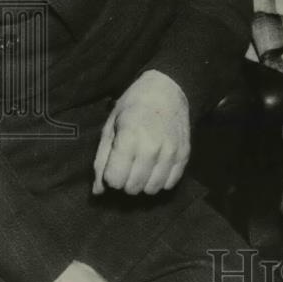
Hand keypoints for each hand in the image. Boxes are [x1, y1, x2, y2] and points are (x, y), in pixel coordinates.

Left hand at [93, 70, 189, 194]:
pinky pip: (170, 183)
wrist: (166, 90)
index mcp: (129, 138)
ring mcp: (171, 151)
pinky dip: (160, 180)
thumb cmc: (133, 106)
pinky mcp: (184, 154)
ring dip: (143, 183)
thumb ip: (102, 160)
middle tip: (127, 165)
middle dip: (125, 181)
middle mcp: (152, 147)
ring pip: (152, 189)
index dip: (111, 176)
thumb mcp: (110, 127)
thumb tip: (98, 191)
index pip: (115, 180)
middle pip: (132, 187)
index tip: (114, 164)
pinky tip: (155, 167)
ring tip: (141, 167)